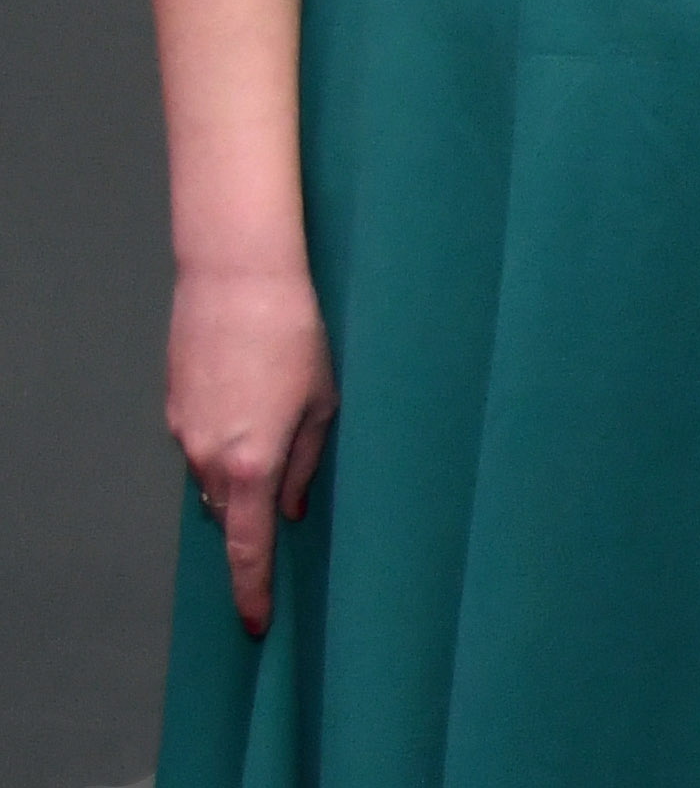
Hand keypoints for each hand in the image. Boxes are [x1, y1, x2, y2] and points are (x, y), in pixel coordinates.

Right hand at [168, 260, 334, 634]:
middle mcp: (209, 458)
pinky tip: (252, 406)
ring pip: (212, 481)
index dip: (252, 590)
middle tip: (282, 522)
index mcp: (251, 464)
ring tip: (275, 440)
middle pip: (228, 515)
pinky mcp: (175, 409)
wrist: (237, 278)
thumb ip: (306, 463)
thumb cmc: (295, 334)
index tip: (256, 623)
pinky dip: (224, 445)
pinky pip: (200, 447)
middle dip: (251, 525)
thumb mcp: (322, 402)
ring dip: (239, 480)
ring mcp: (184, 434)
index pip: (247, 548)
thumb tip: (291, 508)